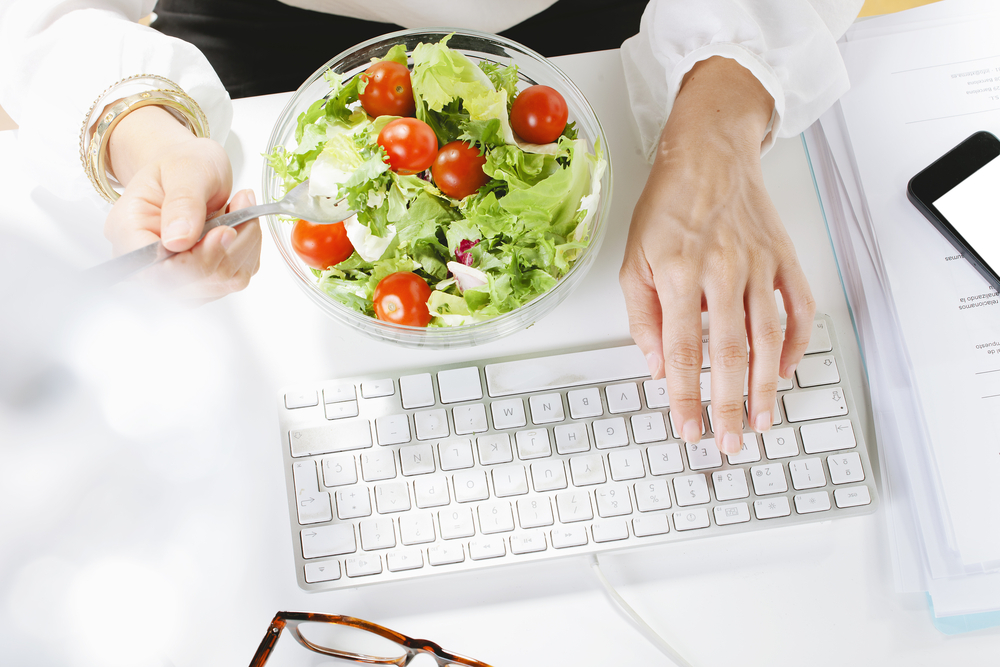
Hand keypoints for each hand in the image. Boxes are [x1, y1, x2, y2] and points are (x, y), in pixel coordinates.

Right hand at [103, 106, 260, 301]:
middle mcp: (147, 262)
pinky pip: (234, 278)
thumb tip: (178, 240)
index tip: (225, 231)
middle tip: (242, 205)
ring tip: (243, 207)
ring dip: (243, 246)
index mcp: (128, 231)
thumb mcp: (185, 169)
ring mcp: (175, 275)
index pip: (153, 271)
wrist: (192, 169)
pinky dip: (248, 251)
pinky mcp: (203, 279)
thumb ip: (183, 202)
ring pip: (219, 283)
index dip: (193, 262)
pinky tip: (243, 224)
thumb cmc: (183, 164)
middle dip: (228, 247)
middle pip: (190, 283)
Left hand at [619, 57, 814, 454]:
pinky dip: (796, 344)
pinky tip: (786, 371)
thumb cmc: (668, 204)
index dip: (685, 396)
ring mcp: (758, 265)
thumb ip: (641, 315)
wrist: (710, 152)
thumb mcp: (633, 258)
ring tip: (762, 420)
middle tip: (730, 440)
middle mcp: (721, 272)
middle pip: (729, 353)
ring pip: (767, 338)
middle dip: (730, 404)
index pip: (682, 351)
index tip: (688, 427)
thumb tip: (654, 363)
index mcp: (677, 274)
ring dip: (766, 386)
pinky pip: (798, 309)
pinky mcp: (784, 258)